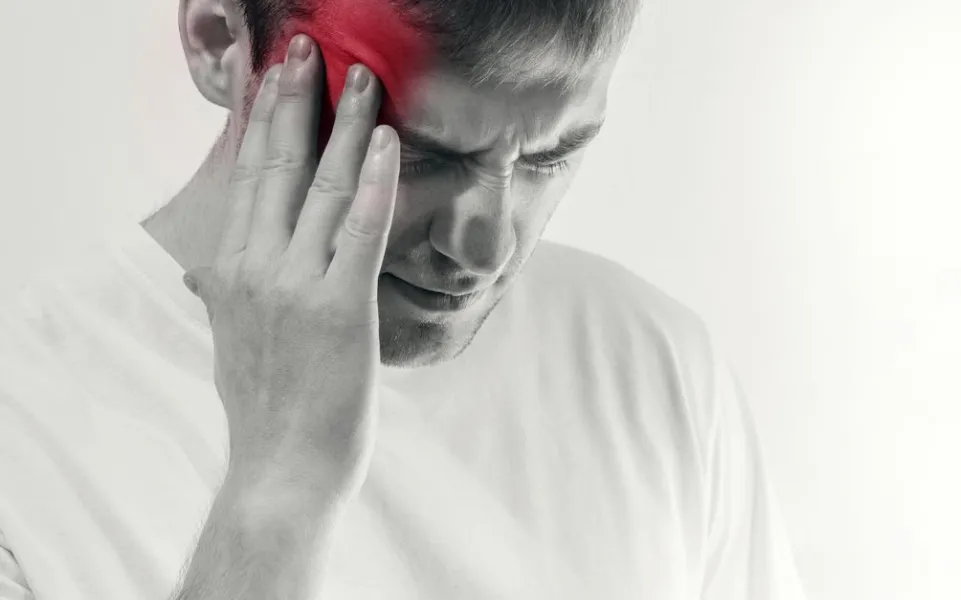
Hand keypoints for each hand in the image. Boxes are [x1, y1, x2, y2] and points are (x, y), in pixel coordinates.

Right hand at [182, 34, 400, 502]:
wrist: (280, 473)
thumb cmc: (267, 411)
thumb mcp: (231, 340)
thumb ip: (228, 294)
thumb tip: (213, 272)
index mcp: (230, 270)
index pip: (247, 177)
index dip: (262, 120)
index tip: (272, 76)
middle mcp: (254, 267)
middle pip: (279, 165)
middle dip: (298, 100)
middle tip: (310, 48)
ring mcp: (295, 285)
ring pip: (324, 187)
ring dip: (346, 126)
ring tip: (364, 79)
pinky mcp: (339, 309)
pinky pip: (359, 231)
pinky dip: (375, 182)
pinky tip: (387, 143)